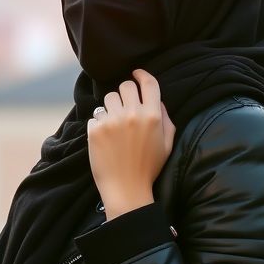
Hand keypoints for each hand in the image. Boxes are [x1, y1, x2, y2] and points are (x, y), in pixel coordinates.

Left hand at [87, 69, 175, 219]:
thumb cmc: (149, 167)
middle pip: (125, 85)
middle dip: (126, 93)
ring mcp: (112, 121)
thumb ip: (165, 118)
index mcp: (153, 116)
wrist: (126, 189)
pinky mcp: (95, 130)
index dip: (142, 75)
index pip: (148, 83)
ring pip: (108, 97)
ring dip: (111, 107)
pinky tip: (106, 139)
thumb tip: (156, 99)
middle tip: (126, 105)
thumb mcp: (167, 143)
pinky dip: (99, 124)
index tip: (136, 73)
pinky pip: (96, 115)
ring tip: (115, 124)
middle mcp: (132, 114)